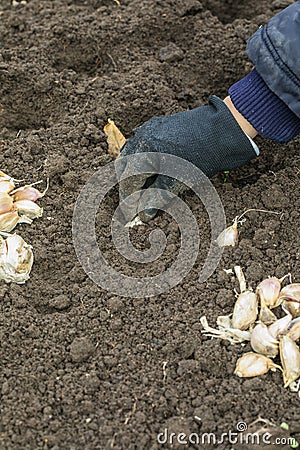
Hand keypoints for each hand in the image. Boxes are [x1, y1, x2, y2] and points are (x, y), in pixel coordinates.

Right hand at [117, 96, 256, 222]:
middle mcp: (141, 137)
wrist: (222, 130)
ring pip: (131, 155)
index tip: (131, 214)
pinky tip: (150, 170)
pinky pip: (140, 145)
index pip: (128, 181)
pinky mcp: (157, 125)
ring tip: (141, 190)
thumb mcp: (177, 181)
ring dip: (133, 173)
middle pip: (124, 167)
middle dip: (128, 187)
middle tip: (134, 204)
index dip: (128, 200)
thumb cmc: (201, 156)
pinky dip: (141, 160)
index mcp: (143, 152)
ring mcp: (148, 129)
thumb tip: (142, 215)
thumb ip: (156, 197)